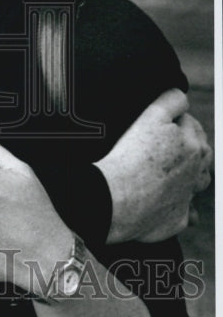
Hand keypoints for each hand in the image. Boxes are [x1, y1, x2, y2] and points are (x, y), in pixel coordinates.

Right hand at [95, 89, 212, 243]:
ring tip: (170, 170)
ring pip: (200, 181)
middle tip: (162, 144)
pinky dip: (184, 206)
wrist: (116, 198)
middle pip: (201, 153)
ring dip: (192, 174)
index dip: (175, 120)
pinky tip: (171, 201)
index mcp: (193, 146)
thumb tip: (181, 97)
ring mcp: (188, 197)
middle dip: (188, 145)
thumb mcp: (151, 116)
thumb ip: (171, 101)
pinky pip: (190, 213)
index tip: (159, 124)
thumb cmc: (131, 157)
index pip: (191, 124)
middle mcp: (196, 172)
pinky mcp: (179, 219)